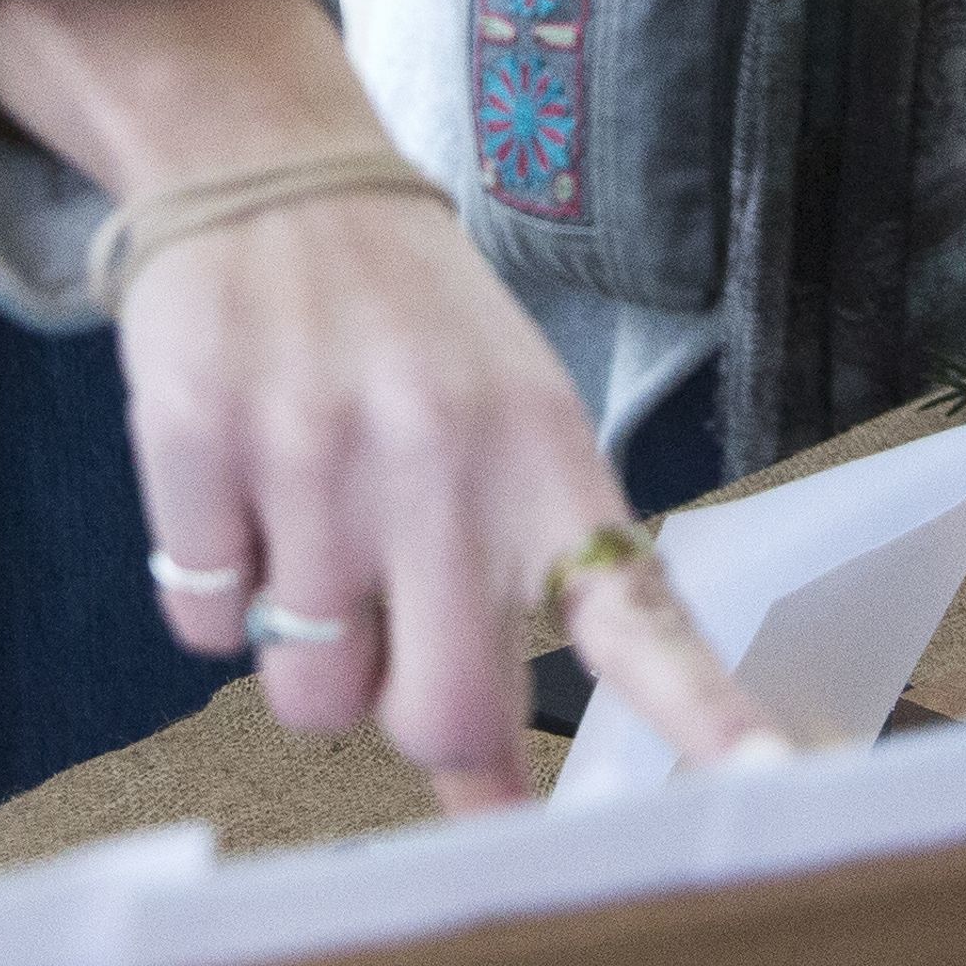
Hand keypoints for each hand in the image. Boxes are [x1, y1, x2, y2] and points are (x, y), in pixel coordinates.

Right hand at [0, 0, 774, 806]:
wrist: (271, 168)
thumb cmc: (406, 327)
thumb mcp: (504, 428)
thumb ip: (512, 602)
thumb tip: (491, 797)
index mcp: (542, 454)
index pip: (636, 613)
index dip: (702, 713)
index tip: (771, 783)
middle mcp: (435, 457)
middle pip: (440, 717)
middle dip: (413, 720)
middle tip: (395, 646)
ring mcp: (309, 451)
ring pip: (308, 692)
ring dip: (307, 654)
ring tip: (312, 532)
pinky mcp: (194, 440)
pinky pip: (200, 626)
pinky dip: (216, 588)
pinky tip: (237, 489)